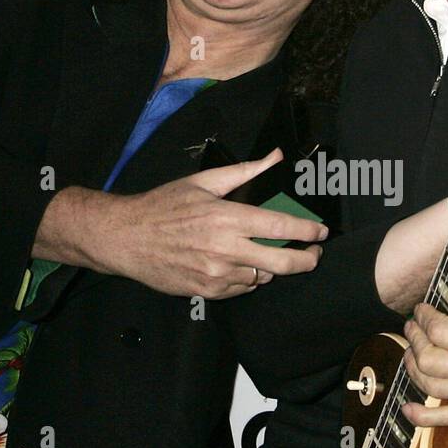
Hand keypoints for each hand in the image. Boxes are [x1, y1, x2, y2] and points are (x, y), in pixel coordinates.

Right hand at [35, 150, 328, 298]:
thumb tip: (276, 156)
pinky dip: (247, 278)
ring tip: (266, 254)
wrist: (126, 238)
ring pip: (263, 276)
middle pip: (283, 262)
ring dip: (270, 267)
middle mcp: (226, 249)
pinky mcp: (207, 291)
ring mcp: (217, 274)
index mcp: (228, 217)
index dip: (309, 231)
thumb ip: (245, 171)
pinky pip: (241, 289)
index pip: (282, 226)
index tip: (321, 232)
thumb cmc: (163, 206)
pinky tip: (239, 265)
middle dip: (307, 260)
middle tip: (314, 254)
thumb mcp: (203, 182)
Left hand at [401, 223, 447, 425]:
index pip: (442, 333)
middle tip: (411, 325)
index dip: (424, 318)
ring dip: (414, 369)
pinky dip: (426, 417)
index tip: (421, 309)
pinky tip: (408, 409)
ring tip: (411, 350)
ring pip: (434, 388)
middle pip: (432, 361)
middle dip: (415, 340)